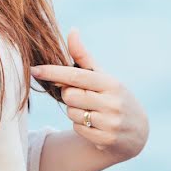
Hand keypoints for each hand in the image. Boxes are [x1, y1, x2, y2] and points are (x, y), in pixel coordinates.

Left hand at [30, 28, 148, 161]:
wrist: (136, 131)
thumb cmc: (112, 97)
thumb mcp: (102, 76)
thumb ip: (84, 57)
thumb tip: (72, 30)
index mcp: (111, 83)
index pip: (76, 76)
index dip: (53, 72)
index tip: (34, 69)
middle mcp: (112, 102)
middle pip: (70, 96)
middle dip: (69, 95)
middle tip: (82, 96)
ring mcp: (110, 123)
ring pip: (72, 113)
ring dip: (74, 112)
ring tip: (91, 111)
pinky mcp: (106, 140)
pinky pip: (78, 129)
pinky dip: (81, 126)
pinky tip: (94, 124)